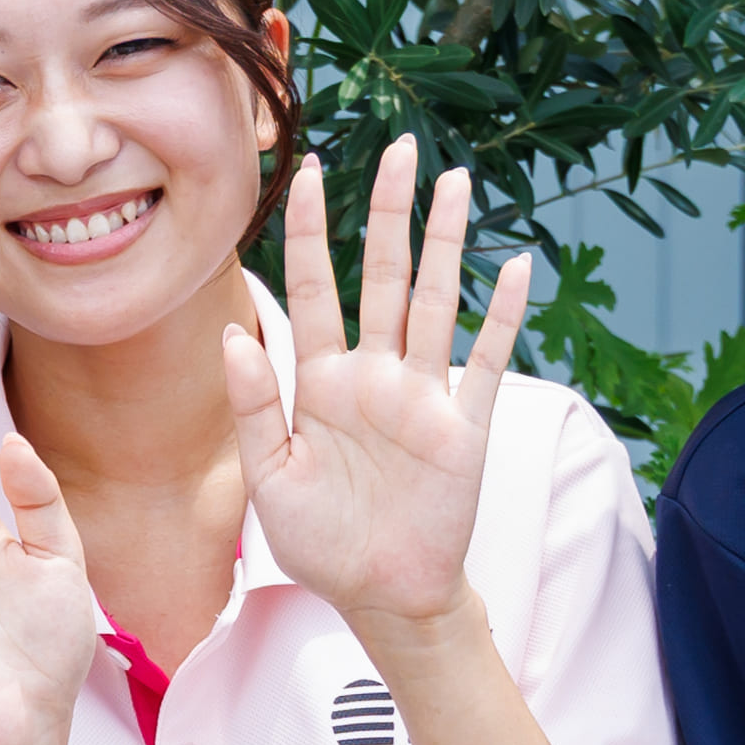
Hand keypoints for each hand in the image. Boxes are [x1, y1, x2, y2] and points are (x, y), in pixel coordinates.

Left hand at [229, 137, 529, 638]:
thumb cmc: (321, 542)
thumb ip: (254, 405)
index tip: (308, 171)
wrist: (381, 596)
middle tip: (399, 147)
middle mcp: (374, 375)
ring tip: (456, 182)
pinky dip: (500, 315)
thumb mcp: (270, 477)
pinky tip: (512, 267)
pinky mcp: (463, 426)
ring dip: (446, 242)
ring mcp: (422, 396)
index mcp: (320, 383)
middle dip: (389, 211)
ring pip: (436, 301)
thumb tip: (232, 332)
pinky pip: (484, 360)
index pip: (314, 288)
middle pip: (384, 275)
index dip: (311, 231)